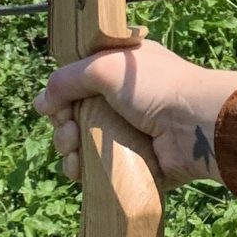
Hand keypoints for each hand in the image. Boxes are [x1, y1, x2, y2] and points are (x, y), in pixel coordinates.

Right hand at [31, 33, 236, 188]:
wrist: (195, 124)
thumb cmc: (155, 87)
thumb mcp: (105, 67)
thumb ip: (67, 79)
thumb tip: (41, 102)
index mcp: (121, 72)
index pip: (78, 83)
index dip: (62, 95)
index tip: (54, 105)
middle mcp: (123, 101)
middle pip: (75, 115)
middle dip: (62, 124)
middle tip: (67, 128)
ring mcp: (127, 133)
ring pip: (81, 144)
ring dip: (67, 148)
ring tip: (72, 148)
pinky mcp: (131, 164)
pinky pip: (96, 169)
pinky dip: (81, 169)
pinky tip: (78, 168)